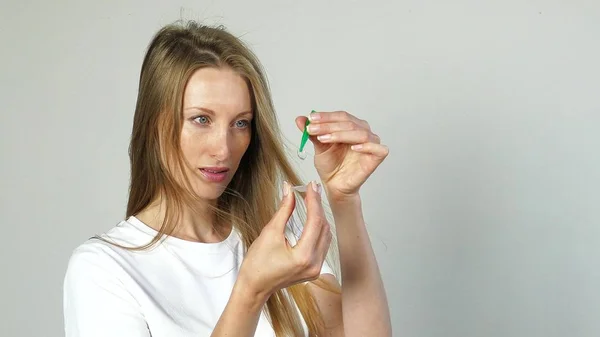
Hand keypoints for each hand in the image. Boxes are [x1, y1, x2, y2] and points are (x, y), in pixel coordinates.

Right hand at [238, 181, 331, 299]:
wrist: (254, 287)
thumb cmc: (257, 264)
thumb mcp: (269, 233)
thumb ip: (284, 210)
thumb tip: (289, 190)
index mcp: (303, 256)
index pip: (315, 222)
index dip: (313, 201)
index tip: (311, 186)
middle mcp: (314, 264)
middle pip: (323, 227)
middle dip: (317, 206)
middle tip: (311, 189)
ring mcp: (316, 268)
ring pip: (326, 235)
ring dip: (319, 217)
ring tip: (311, 200)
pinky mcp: (314, 269)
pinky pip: (323, 244)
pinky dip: (318, 229)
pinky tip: (312, 218)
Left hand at [295, 111, 388, 200]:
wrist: (334, 185)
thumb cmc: (330, 165)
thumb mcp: (318, 146)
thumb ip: (311, 132)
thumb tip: (300, 119)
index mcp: (351, 125)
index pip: (341, 116)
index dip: (325, 117)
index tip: (310, 120)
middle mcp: (363, 131)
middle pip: (349, 123)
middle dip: (328, 126)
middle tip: (312, 130)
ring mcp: (371, 144)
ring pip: (360, 133)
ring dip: (340, 134)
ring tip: (324, 139)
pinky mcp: (377, 157)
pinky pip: (378, 148)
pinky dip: (366, 146)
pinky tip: (354, 147)